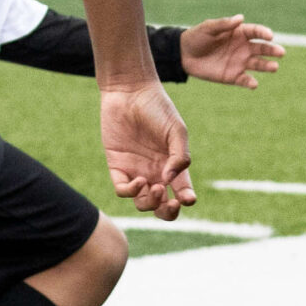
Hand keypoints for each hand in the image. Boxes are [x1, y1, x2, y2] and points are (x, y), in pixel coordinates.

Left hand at [101, 83, 195, 219]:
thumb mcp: (176, 130)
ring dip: (151, 203)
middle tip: (169, 203)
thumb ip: (180, 155)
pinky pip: (123, 190)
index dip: (186, 200)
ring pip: (143, 203)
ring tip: (156, 187)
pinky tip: (139, 180)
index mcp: (173, 165)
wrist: (129, 92)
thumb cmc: (157, 107)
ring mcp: (136, 171)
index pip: (181, 191)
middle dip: (167, 213)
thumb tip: (170, 180)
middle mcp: (155, 172)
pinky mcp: (117, 166)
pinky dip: (131, 192)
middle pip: (161, 206)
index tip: (188, 198)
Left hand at [181, 14, 286, 88]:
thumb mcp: (208, 28)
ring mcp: (239, 63)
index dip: (264, 33)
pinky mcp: (232, 76)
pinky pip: (244, 80)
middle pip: (262, 49)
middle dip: (272, 50)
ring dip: (267, 66)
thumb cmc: (197, 37)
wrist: (183, 55)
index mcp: (239, 33)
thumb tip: (240, 18)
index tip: (270, 35)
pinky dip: (250, 82)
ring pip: (258, 64)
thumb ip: (224, 24)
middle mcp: (243, 48)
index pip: (255, 32)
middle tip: (281, 52)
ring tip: (275, 67)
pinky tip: (254, 84)